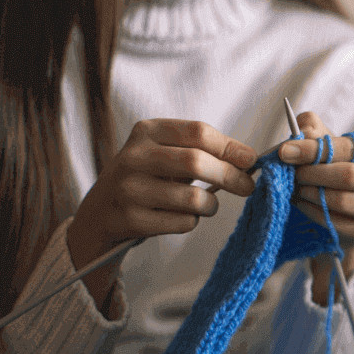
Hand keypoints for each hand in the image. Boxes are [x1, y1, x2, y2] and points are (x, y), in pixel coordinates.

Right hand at [68, 119, 257, 311]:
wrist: (101, 212)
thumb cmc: (149, 179)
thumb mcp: (167, 154)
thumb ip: (203, 152)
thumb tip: (249, 160)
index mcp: (147, 131)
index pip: (198, 132)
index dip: (231, 147)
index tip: (251, 160)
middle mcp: (134, 156)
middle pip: (197, 162)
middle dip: (230, 176)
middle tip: (247, 187)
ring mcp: (129, 189)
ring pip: (193, 198)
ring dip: (210, 205)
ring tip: (206, 205)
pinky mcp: (130, 219)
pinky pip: (183, 222)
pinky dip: (192, 221)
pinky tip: (179, 216)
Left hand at [276, 111, 353, 276]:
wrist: (347, 203)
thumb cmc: (338, 165)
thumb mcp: (328, 142)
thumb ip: (314, 128)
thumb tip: (304, 128)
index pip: (350, 148)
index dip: (314, 149)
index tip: (285, 151)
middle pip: (348, 176)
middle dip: (313, 173)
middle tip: (292, 172)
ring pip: (341, 200)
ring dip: (311, 193)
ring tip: (296, 187)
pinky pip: (335, 221)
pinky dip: (312, 211)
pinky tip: (302, 202)